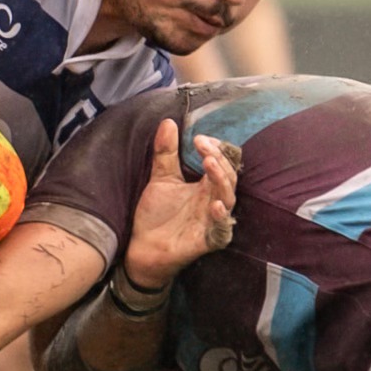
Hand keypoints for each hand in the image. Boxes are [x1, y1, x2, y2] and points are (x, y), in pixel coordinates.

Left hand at [120, 119, 237, 290]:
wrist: (141, 248)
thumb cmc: (155, 215)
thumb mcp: (161, 179)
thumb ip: (165, 153)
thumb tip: (168, 122)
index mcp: (205, 186)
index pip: (222, 162)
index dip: (216, 149)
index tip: (199, 138)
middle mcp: (213, 201)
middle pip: (229, 177)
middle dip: (219, 159)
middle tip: (203, 147)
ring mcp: (212, 221)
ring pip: (228, 199)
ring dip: (221, 181)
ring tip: (209, 164)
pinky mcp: (208, 241)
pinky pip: (222, 230)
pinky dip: (221, 218)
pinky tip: (215, 205)